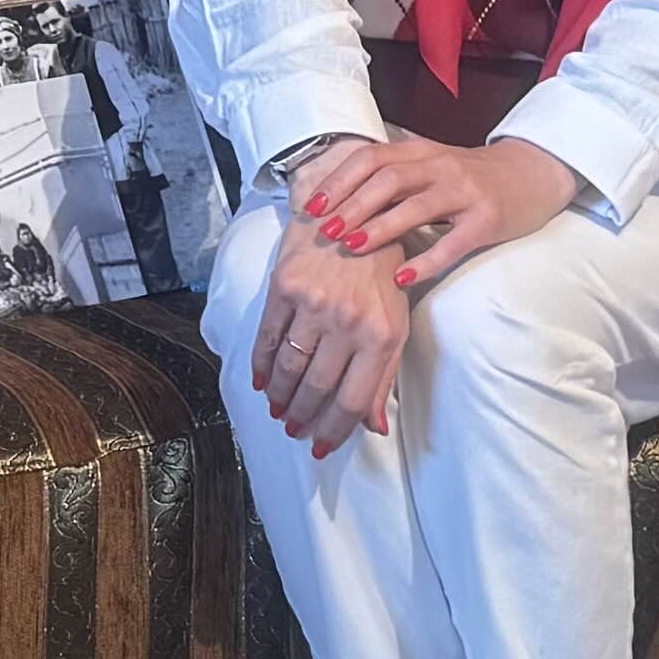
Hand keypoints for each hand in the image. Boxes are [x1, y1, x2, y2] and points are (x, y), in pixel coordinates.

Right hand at [246, 214, 413, 450]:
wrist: (356, 213)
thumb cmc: (382, 273)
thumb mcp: (397, 322)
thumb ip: (385, 376)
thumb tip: (374, 426)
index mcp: (381, 335)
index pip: (353, 400)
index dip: (334, 430)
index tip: (321, 445)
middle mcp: (347, 322)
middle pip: (318, 388)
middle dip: (303, 416)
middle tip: (293, 429)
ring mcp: (313, 304)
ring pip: (290, 367)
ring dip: (281, 396)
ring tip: (278, 410)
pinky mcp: (285, 286)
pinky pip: (268, 337)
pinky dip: (262, 365)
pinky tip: (262, 382)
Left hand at [300, 132, 583, 291]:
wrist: (532, 174)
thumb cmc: (469, 177)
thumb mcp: (429, 167)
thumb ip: (391, 179)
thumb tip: (336, 204)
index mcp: (420, 152)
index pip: (370, 160)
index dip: (338, 182)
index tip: (311, 208)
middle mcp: (441, 167)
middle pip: (388, 180)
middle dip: (351, 206)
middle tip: (325, 231)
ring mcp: (466, 193)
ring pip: (417, 207)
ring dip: (380, 227)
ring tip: (352, 247)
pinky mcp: (487, 221)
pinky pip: (453, 243)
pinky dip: (425, 261)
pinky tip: (402, 279)